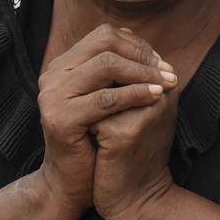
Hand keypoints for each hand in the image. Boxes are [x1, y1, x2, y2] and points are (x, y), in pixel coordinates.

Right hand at [36, 25, 176, 213]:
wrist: (72, 183)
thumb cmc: (95, 140)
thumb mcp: (107, 99)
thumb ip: (120, 74)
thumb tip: (154, 51)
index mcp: (62, 66)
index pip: (103, 36)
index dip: (136, 45)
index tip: (161, 62)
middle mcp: (52, 75)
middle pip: (104, 44)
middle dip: (141, 55)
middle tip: (167, 70)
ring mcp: (53, 96)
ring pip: (106, 66)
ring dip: (143, 72)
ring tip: (166, 83)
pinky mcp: (60, 119)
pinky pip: (105, 98)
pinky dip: (135, 94)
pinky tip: (155, 97)